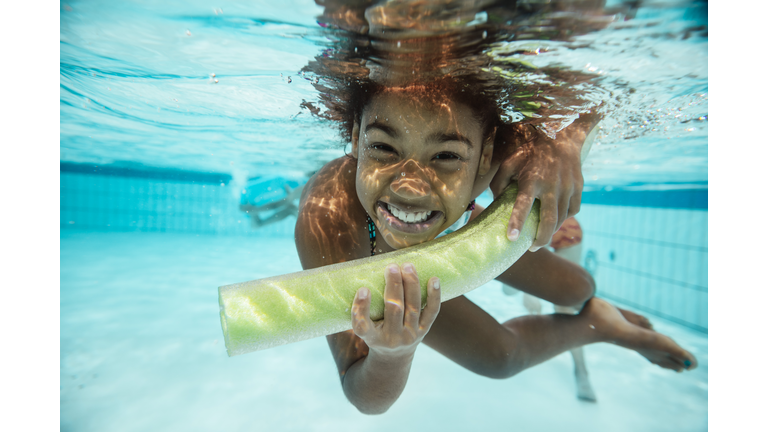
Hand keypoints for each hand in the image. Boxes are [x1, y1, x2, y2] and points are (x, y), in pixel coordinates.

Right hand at [351, 263, 440, 356]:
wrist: (394, 357)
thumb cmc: (375, 333)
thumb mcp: (366, 327)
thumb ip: (364, 308)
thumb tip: (363, 272)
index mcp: (373, 339)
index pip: (363, 326)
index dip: (362, 309)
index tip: (363, 289)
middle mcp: (392, 339)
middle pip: (394, 310)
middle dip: (393, 286)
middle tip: (391, 267)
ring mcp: (411, 335)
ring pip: (413, 307)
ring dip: (411, 284)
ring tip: (408, 266)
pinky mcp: (424, 330)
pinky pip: (432, 312)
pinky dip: (434, 295)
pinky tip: (434, 279)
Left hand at [490, 126, 584, 251]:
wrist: (561, 137)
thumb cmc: (530, 152)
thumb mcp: (509, 162)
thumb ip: (499, 182)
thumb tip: (496, 203)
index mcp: (531, 179)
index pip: (523, 205)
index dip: (517, 222)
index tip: (512, 239)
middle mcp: (551, 185)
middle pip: (549, 221)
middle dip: (541, 239)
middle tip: (532, 249)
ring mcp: (568, 187)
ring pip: (562, 219)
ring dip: (551, 231)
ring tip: (541, 237)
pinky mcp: (579, 188)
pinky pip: (572, 210)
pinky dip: (564, 219)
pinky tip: (556, 220)